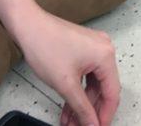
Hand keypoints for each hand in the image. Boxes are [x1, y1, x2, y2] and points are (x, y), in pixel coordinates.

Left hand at [12, 6, 119, 125]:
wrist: (28, 25)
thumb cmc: (46, 47)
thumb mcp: (66, 84)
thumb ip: (82, 108)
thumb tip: (93, 124)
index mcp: (105, 55)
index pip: (112, 93)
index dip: (105, 115)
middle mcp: (104, 49)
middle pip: (102, 88)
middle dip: (90, 111)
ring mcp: (93, 47)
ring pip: (92, 83)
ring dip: (82, 103)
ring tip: (70, 121)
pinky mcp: (83, 48)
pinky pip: (86, 74)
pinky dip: (77, 91)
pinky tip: (68, 107)